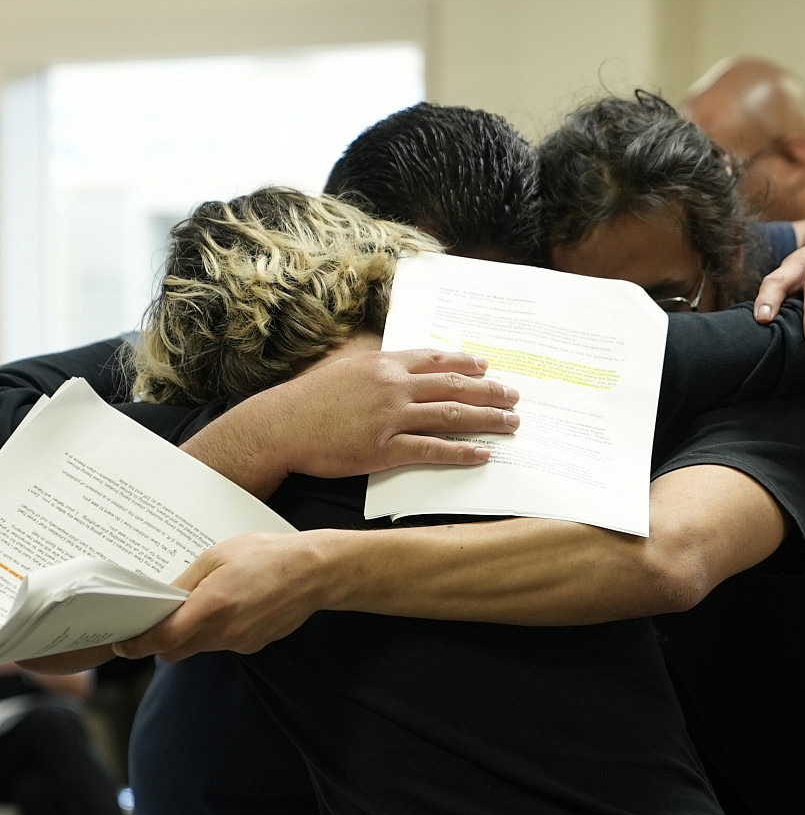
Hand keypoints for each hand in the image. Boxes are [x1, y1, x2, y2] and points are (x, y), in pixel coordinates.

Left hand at [112, 532, 330, 660]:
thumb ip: (186, 582)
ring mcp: (241, 641)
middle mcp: (225, 631)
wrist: (316, 571)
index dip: (137, 644)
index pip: (162, 639)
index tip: (122, 644)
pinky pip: (223, 644)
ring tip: (208, 603)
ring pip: (199, 648)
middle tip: (161, 618)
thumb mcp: (218, 555)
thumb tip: (162, 600)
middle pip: (175, 651)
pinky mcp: (255, 645)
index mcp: (211, 606)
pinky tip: (234, 607)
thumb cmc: (269, 556)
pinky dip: (217, 632)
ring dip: (192, 634)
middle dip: (162, 640)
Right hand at [184, 349, 520, 496]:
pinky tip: (482, 454)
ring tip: (511, 424)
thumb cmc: (309, 399)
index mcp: (385, 364)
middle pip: (454, 386)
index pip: (436, 359)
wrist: (280, 426)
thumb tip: (399, 363)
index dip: (466, 364)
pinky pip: (433, 449)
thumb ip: (376, 365)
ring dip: (487, 419)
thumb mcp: (345, 368)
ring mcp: (391, 417)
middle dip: (490, 392)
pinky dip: (461, 451)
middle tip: (514, 397)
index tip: (488, 368)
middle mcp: (393, 385)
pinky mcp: (385, 448)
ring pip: (452, 416)